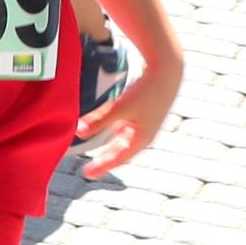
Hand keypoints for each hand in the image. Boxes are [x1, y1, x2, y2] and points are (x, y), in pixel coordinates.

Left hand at [76, 49, 181, 177]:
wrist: (167, 70)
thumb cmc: (146, 90)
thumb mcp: (121, 108)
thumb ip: (99, 120)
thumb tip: (78, 132)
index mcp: (142, 138)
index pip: (119, 158)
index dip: (102, 166)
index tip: (87, 174)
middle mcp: (144, 134)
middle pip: (121, 152)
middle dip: (106, 160)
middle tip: (89, 171)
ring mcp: (145, 124)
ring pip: (123, 140)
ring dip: (110, 147)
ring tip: (98, 155)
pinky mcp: (143, 113)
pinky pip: (125, 128)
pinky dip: (114, 132)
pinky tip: (107, 132)